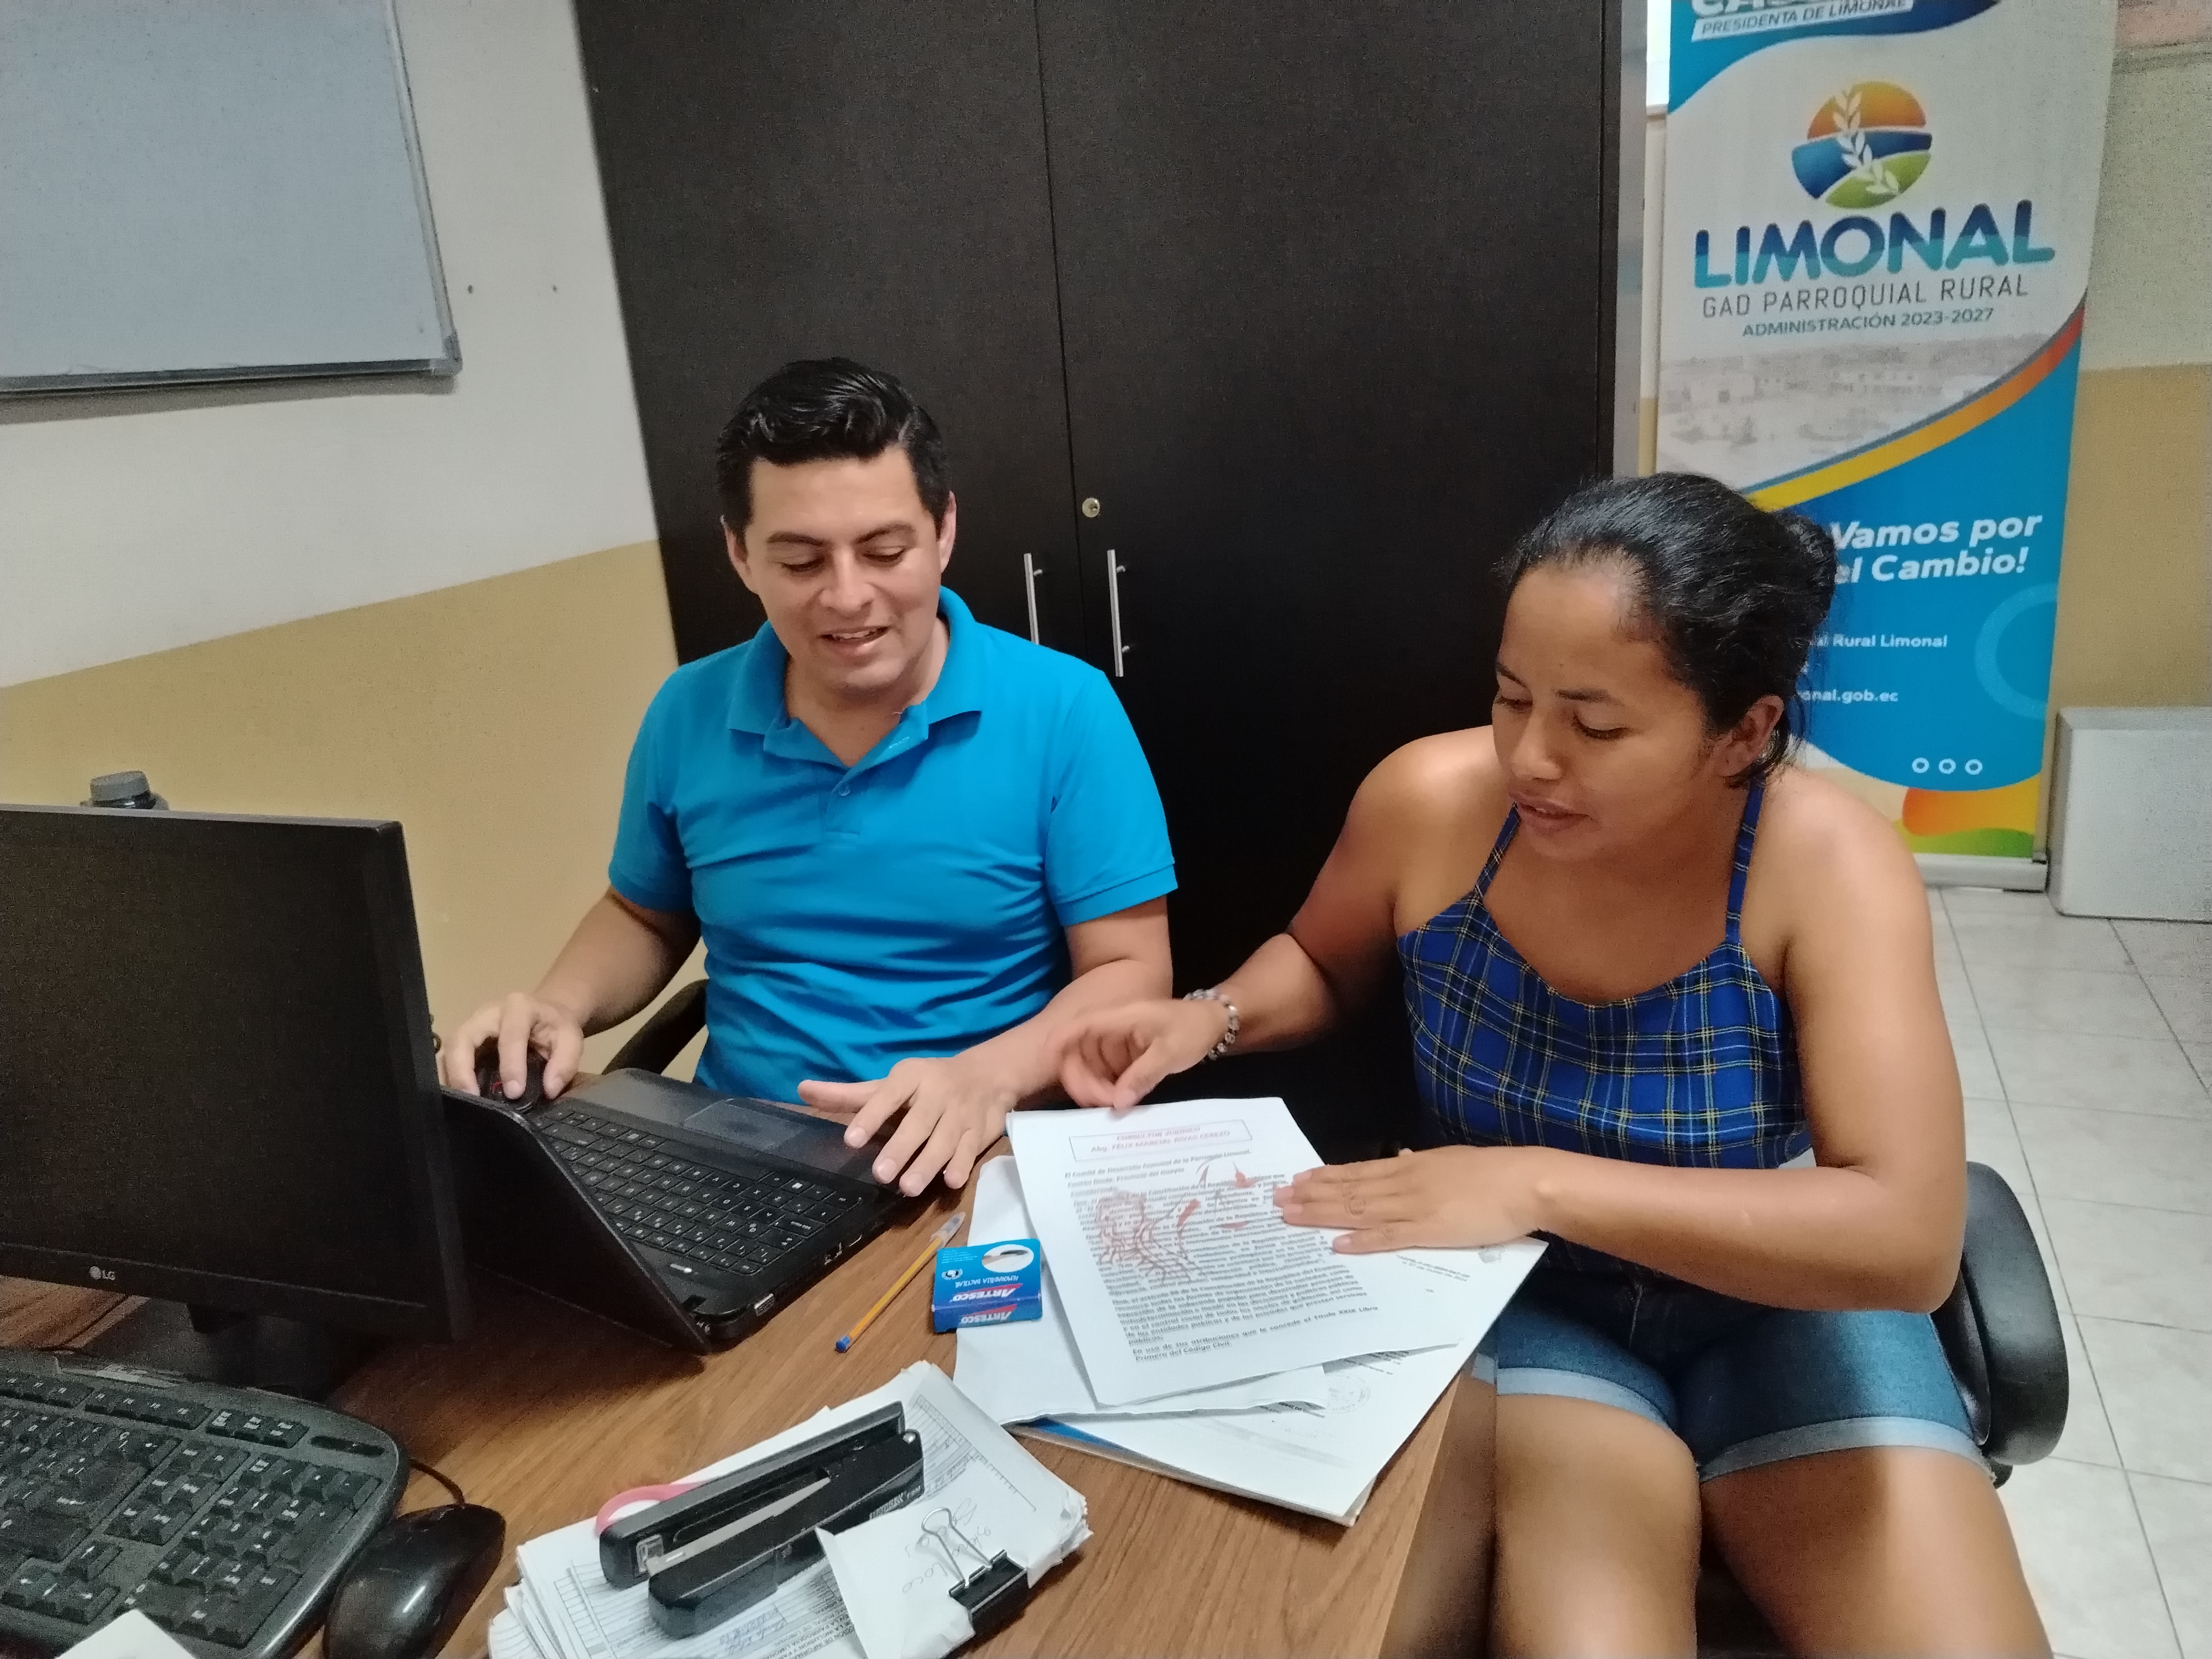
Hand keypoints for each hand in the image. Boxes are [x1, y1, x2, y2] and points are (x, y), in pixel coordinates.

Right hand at [439, 991, 585, 1100]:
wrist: (545, 1014)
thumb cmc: (556, 1027)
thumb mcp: (571, 1038)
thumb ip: (565, 1063)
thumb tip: (549, 1090)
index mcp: (518, 1007)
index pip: (510, 1035)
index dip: (511, 1065)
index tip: (515, 1093)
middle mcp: (487, 1013)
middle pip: (462, 1038)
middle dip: (462, 1070)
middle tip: (471, 1100)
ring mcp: (470, 1026)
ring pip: (448, 1049)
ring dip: (450, 1077)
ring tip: (461, 1104)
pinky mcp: (462, 1040)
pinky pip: (448, 1058)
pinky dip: (449, 1078)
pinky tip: (458, 1099)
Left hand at [797, 1055, 1017, 1194]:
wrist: (987, 1075)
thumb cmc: (926, 1084)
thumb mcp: (890, 1085)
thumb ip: (849, 1095)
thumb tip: (801, 1089)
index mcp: (910, 1077)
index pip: (888, 1095)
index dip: (871, 1116)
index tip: (851, 1140)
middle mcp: (937, 1093)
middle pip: (918, 1123)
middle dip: (900, 1149)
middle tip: (879, 1174)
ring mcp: (960, 1113)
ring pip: (944, 1140)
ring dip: (928, 1164)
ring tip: (908, 1187)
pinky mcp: (979, 1131)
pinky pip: (970, 1150)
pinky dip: (962, 1165)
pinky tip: (951, 1181)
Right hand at [1053, 997, 1227, 1108]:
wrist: (1212, 1022)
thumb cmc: (1192, 1029)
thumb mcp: (1171, 1052)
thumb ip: (1143, 1076)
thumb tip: (1117, 1103)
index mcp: (1118, 1018)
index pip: (1078, 1025)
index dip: (1057, 1042)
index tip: (1048, 1064)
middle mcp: (1110, 1029)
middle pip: (1077, 1052)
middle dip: (1081, 1080)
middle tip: (1100, 1105)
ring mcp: (1115, 1043)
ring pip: (1088, 1066)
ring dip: (1092, 1087)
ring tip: (1112, 1106)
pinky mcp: (1122, 1056)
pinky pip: (1103, 1073)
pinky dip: (1104, 1088)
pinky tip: (1115, 1103)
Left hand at [1272, 1146, 1550, 1252]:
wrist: (1525, 1182)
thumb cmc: (1493, 1174)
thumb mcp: (1451, 1160)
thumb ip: (1424, 1163)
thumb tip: (1405, 1156)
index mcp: (1411, 1166)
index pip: (1357, 1170)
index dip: (1324, 1176)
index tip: (1296, 1179)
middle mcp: (1405, 1183)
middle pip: (1349, 1190)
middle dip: (1310, 1196)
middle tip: (1276, 1200)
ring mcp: (1415, 1207)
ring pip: (1359, 1210)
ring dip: (1322, 1214)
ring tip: (1291, 1217)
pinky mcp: (1430, 1230)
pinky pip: (1388, 1237)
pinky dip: (1360, 1241)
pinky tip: (1336, 1244)